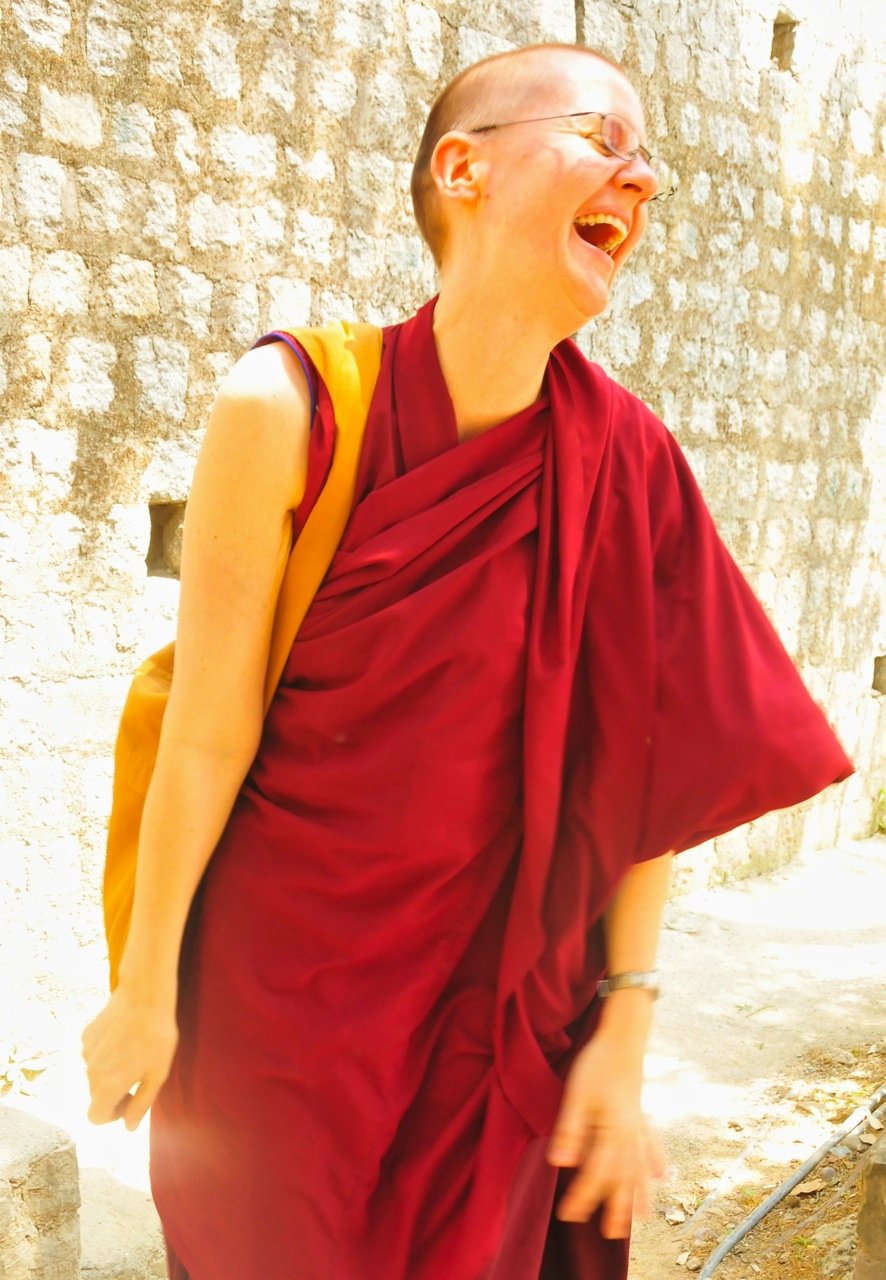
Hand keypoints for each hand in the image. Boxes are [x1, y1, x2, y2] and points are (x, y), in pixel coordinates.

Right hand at [82, 987, 178, 1130]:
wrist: (145, 995)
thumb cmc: (157, 1036)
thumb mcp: (157, 1075)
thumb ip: (141, 1105)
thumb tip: (129, 1127)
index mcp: (107, 1085)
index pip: (95, 1118)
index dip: (113, 1114)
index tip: (130, 1099)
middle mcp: (90, 1071)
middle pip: (96, 1095)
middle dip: (114, 1092)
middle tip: (139, 1073)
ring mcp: (86, 1051)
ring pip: (95, 1073)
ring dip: (110, 1070)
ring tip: (134, 1050)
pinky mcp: (86, 1034)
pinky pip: (93, 1053)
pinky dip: (106, 1053)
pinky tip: (125, 1037)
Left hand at [547, 1031, 665, 1236]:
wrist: (623, 1037)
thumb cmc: (597, 1064)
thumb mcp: (577, 1095)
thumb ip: (571, 1130)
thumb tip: (560, 1163)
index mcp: (614, 1131)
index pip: (598, 1172)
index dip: (584, 1195)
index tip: (569, 1214)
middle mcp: (630, 1134)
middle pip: (624, 1177)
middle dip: (617, 1206)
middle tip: (611, 1235)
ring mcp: (639, 1124)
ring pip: (641, 1167)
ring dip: (640, 1193)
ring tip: (642, 1218)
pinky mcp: (640, 1114)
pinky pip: (651, 1145)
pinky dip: (655, 1161)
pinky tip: (661, 1176)